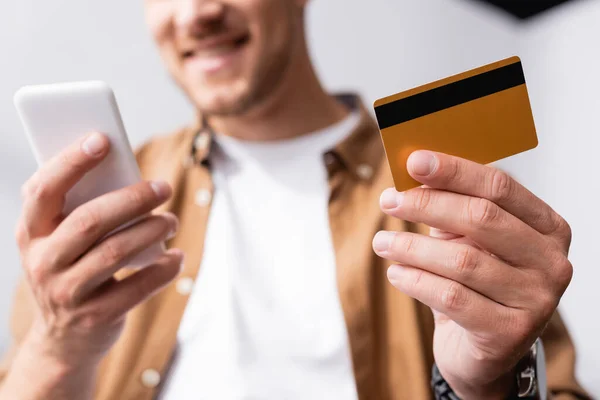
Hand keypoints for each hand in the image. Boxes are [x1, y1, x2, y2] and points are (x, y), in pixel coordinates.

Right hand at [15, 132, 183, 371]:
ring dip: (152, 230)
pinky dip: (164, 268)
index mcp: (31, 234)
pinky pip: (138, 286)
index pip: (43, 190)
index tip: (102, 139)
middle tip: (163, 187)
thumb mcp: (61, 242)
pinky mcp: (97, 316)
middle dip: (132, 199)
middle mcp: (42, 262)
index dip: (71, 162)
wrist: (64, 339)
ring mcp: (67, 293)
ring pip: (116, 252)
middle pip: (90, 220)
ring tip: (171, 220)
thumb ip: (80, 209)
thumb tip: (125, 171)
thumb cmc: (71, 270)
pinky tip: (177, 256)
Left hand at [373, 151, 572, 398]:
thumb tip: (414, 173)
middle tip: (389, 201)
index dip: (454, 171)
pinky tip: (396, 273)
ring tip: (382, 242)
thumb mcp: (470, 241)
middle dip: (427, 204)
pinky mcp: (510, 332)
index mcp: (547, 227)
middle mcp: (551, 261)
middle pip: (481, 218)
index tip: (414, 160)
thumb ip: (452, 208)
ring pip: (462, 260)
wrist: (483, 350)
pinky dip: (416, 281)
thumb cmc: (476, 284)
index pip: (499, 187)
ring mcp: (535, 300)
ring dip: (411, 246)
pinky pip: (451, 297)